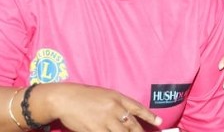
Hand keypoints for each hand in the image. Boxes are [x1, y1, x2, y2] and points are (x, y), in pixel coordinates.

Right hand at [47, 83, 161, 131]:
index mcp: (116, 97)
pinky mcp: (95, 130)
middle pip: (132, 126)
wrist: (64, 99)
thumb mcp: (103, 94)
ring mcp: (105, 121)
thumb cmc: (83, 96)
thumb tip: (127, 117)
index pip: (137, 108)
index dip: (149, 116)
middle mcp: (113, 109)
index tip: (159, 122)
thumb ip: (116, 105)